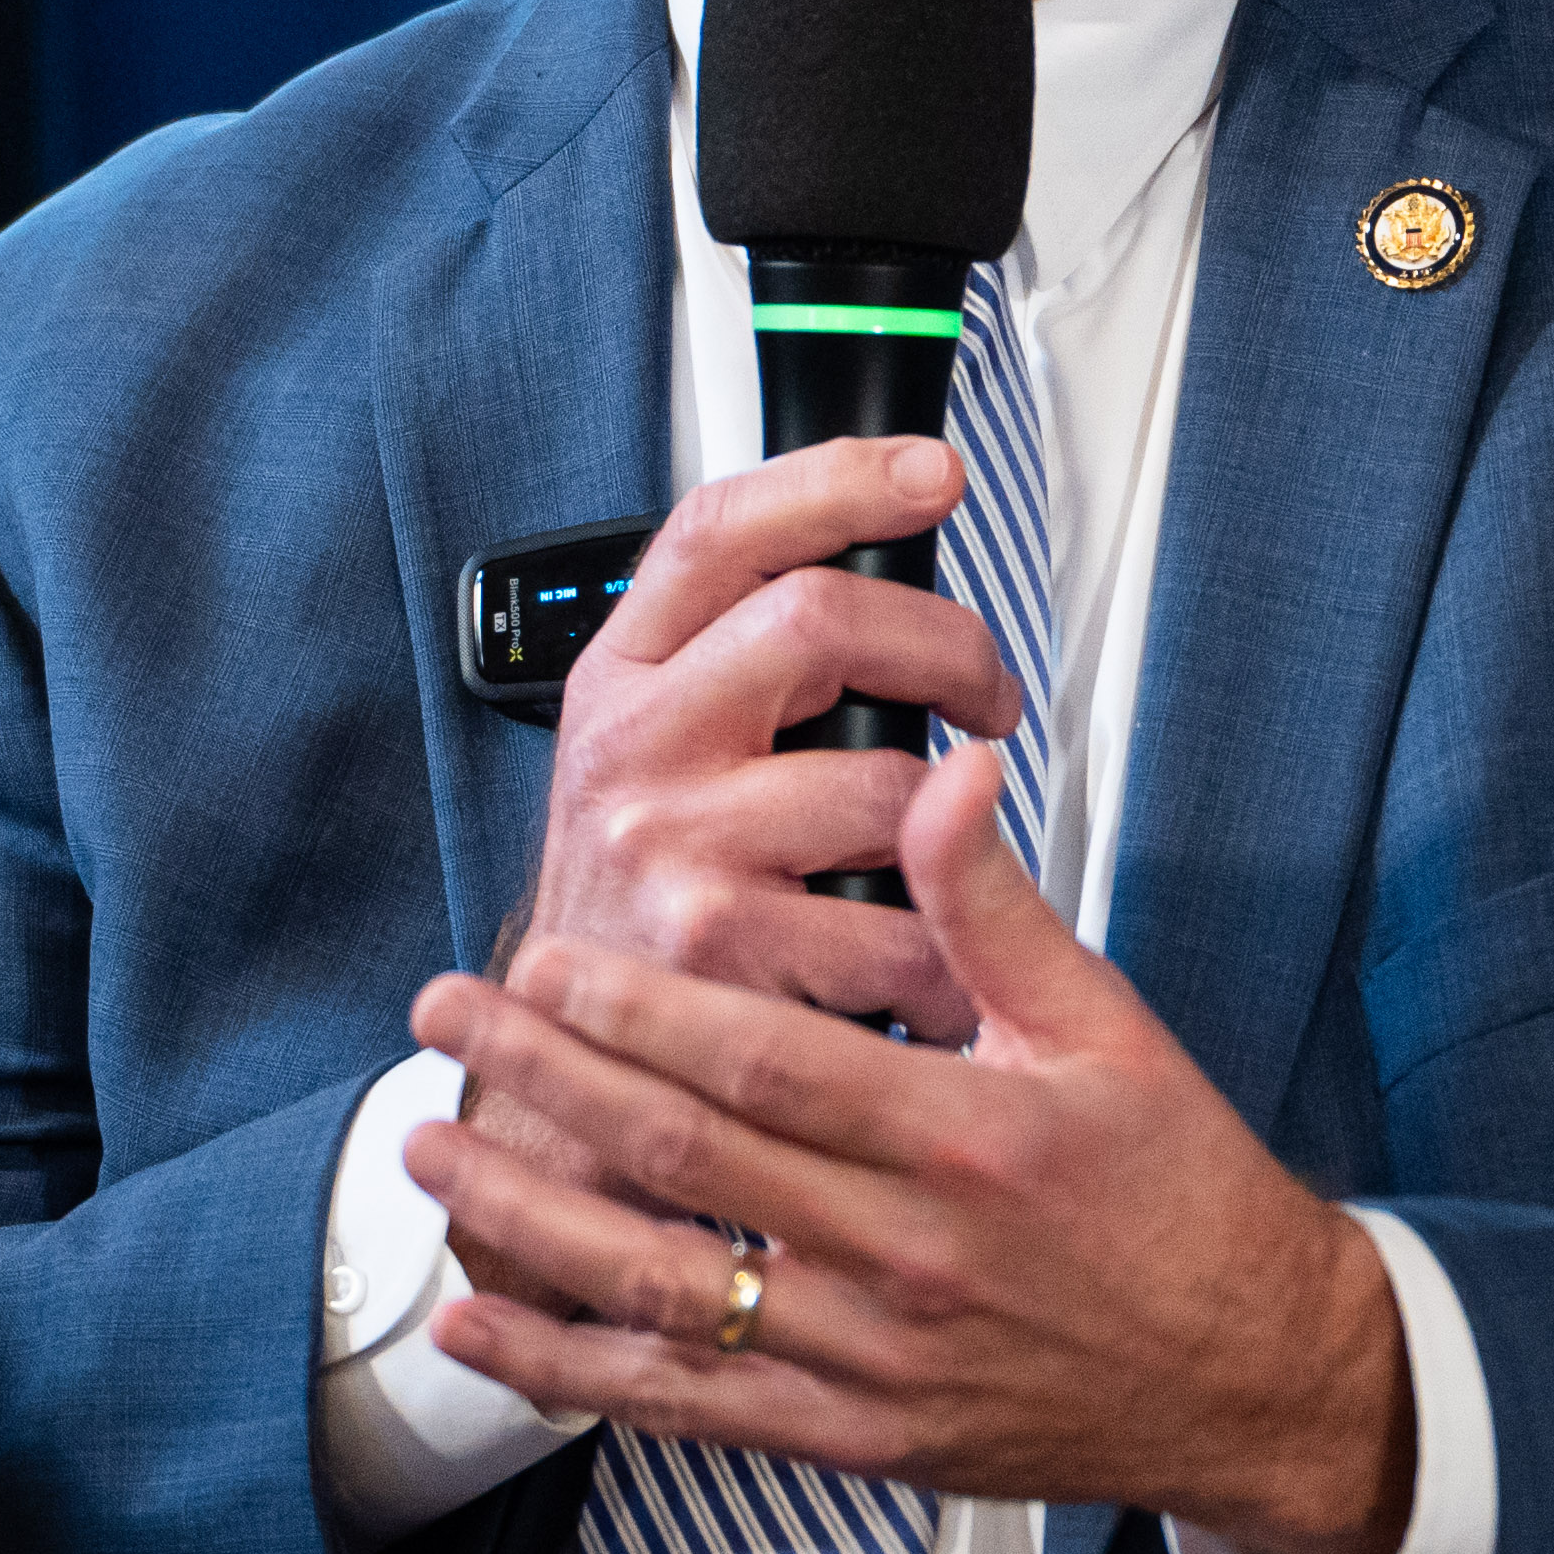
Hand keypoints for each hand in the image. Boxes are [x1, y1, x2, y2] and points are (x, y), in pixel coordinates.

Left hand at [406, 746, 1419, 1553]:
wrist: (1252, 1375)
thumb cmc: (1180, 1194)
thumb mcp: (1108, 1026)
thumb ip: (998, 907)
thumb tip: (949, 774)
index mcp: (964, 1137)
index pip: (763, 1061)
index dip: (636, 1007)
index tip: (546, 956)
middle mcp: (904, 1254)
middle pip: (683, 1160)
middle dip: (547, 1080)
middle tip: (449, 1017)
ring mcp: (868, 1360)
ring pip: (659, 1289)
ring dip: (527, 1221)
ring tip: (431, 1158)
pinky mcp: (851, 1437)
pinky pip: (686, 1407)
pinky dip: (572, 1372)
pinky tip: (489, 1329)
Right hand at [456, 440, 1027, 1294]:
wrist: (563, 1080)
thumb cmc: (639, 910)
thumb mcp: (649, 761)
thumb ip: (733, 672)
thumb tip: (884, 588)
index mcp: (622, 680)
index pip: (723, 529)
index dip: (838, 480)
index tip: (935, 472)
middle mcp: (635, 746)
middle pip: (822, 618)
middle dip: (949, 647)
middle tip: (990, 697)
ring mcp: (672, 844)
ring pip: (887, 783)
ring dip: (960, 835)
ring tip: (956, 872)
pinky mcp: (721, 951)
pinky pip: (902, 924)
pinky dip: (948, 959)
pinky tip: (933, 973)